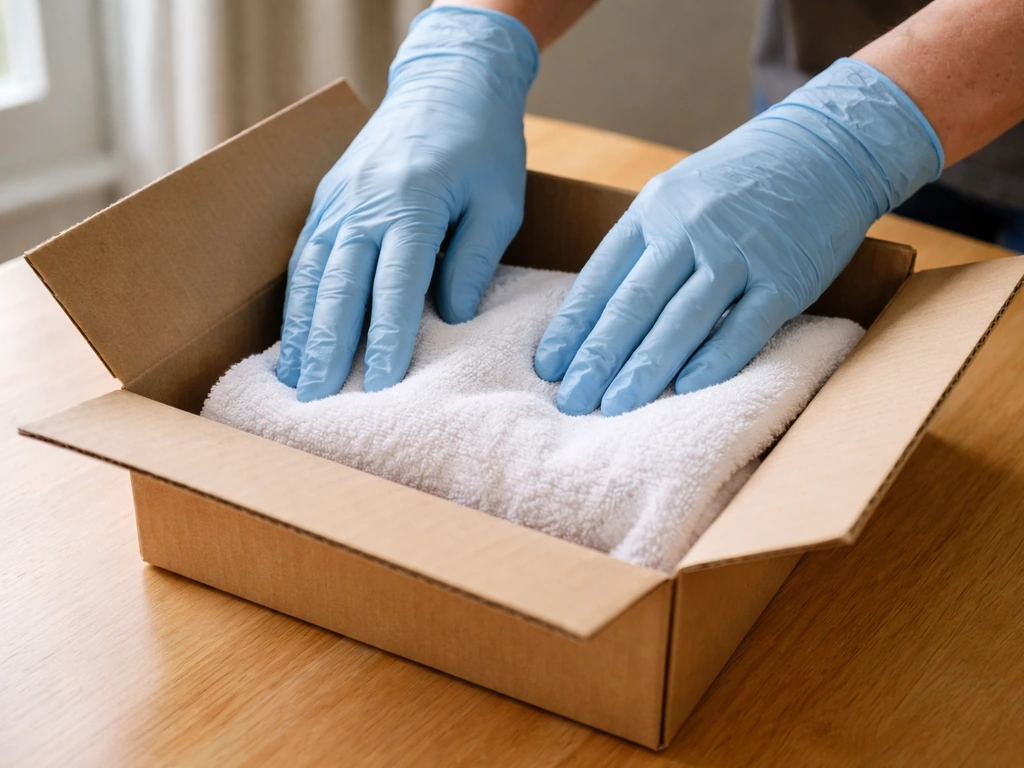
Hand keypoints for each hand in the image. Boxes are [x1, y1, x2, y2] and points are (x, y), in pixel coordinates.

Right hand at [277, 8, 537, 400]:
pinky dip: (297, 298)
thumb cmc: (484, 143)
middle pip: (339, 288)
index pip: (394, 288)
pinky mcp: (327, 197)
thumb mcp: (499, 201)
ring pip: (312, 275)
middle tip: (317, 401)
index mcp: (410, 204)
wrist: (448, 80)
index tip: (380, 387)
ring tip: (295, 380)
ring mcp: (337, 199)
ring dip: (302, 330)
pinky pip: (305, 255)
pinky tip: (294, 333)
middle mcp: (363, 204)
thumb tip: (451, 318)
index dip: (386, 340)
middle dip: (328, 349)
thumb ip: (473, 261)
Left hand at [534, 58, 942, 415]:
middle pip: (634, 303)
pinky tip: (687, 389)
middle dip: (598, 357)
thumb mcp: (677, 195)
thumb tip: (597, 314)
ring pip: (683, 319)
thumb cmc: (738, 181)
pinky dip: (716, 359)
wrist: (825, 145)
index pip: (601, 278)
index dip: (573, 326)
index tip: (548, 367)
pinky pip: (745, 325)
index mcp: (654, 212)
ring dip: (646, 367)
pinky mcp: (785, 277)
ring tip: (615, 406)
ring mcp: (739, 254)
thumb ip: (642, 247)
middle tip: (572, 400)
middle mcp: (690, 230)